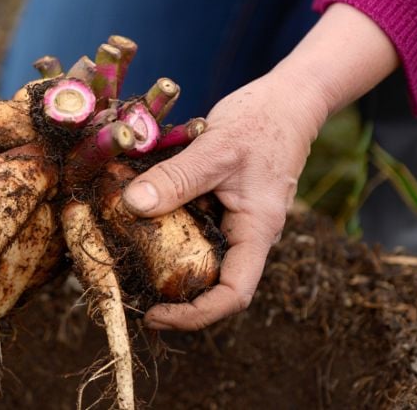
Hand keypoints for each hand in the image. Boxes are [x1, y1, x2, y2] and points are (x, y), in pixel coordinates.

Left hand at [123, 71, 325, 329]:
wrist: (287, 99)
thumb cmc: (262, 122)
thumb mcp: (215, 148)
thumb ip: (175, 178)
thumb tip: (132, 205)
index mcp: (257, 230)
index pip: (233, 293)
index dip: (196, 315)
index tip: (158, 316)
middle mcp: (248, 233)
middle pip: (213, 280)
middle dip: (174, 293)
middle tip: (132, 290)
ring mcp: (236, 219)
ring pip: (202, 253)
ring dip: (168, 260)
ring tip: (129, 257)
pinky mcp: (224, 203)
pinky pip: (196, 226)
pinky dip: (170, 227)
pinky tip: (142, 216)